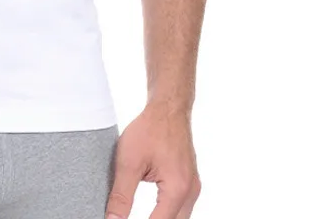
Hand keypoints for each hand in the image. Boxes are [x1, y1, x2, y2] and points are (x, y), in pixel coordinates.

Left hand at [106, 103, 200, 218]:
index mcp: (177, 189)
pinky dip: (167, 213)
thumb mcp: (128, 162)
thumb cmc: (149, 129)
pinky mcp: (190, 182)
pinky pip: (181, 208)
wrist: (167, 108)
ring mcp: (193, 188)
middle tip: (127, 218)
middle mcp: (190, 192)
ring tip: (137, 215)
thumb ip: (121, 195)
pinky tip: (153, 212)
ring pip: (180, 218)